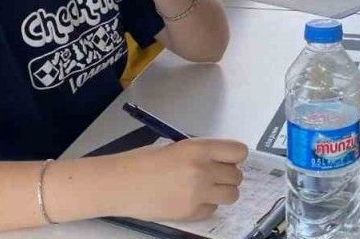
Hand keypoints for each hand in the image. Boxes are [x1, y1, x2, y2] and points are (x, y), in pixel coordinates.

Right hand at [114, 139, 246, 221]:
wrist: (120, 184)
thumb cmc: (143, 162)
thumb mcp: (177, 147)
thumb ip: (201, 153)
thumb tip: (221, 161)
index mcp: (199, 148)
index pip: (239, 152)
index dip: (234, 157)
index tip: (226, 160)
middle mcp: (203, 170)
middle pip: (237, 175)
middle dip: (227, 176)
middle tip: (212, 176)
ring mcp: (198, 193)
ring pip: (232, 195)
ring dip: (222, 192)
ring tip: (205, 189)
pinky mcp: (191, 212)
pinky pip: (213, 209)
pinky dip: (205, 206)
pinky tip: (189, 200)